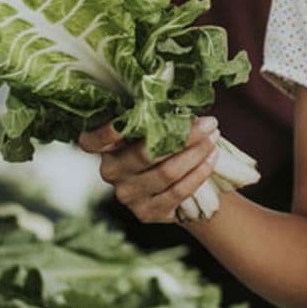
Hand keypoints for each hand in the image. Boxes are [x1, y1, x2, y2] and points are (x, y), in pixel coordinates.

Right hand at [78, 117, 218, 223]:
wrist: (175, 186)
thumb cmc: (161, 145)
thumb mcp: (151, 129)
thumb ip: (154, 115)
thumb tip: (179, 94)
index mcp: (104, 148)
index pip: (92, 140)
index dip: (106, 132)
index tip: (127, 118)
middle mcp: (111, 172)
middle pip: (145, 153)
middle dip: (183, 136)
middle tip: (209, 123)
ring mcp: (127, 195)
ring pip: (166, 172)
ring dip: (196, 153)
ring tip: (214, 138)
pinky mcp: (146, 212)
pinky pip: (178, 192)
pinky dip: (199, 173)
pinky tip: (212, 159)